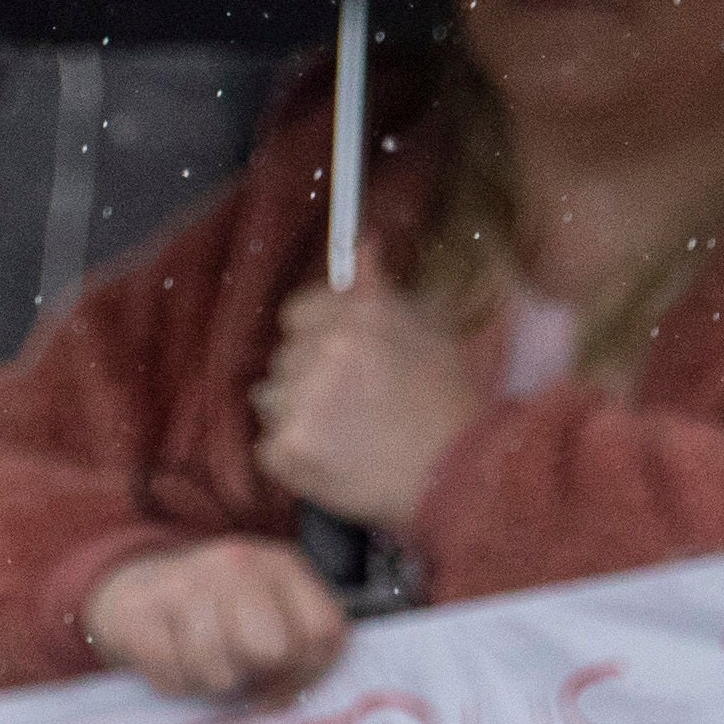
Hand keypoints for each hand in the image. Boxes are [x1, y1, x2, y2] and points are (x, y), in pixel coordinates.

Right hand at [82, 538, 351, 709]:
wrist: (137, 587)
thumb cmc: (218, 612)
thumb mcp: (273, 610)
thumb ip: (303, 645)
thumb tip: (284, 697)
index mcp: (281, 564)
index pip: (322, 631)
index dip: (307, 672)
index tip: (281, 681)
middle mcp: (236, 563)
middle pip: (272, 651)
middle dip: (257, 674)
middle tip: (240, 668)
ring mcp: (184, 583)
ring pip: (221, 673)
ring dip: (213, 684)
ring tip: (204, 664)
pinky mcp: (139, 612)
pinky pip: (175, 679)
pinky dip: (177, 684)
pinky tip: (174, 662)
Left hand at [251, 281, 479, 532]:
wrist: (456, 477)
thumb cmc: (450, 403)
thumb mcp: (430, 330)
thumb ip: (382, 290)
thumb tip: (361, 245)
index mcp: (358, 317)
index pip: (297, 312)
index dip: (313, 332)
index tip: (333, 354)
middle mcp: (323, 351)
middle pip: (285, 356)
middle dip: (308, 375)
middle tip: (349, 402)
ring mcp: (298, 401)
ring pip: (271, 398)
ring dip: (296, 412)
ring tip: (341, 433)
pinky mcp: (284, 448)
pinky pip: (268, 444)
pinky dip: (292, 453)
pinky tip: (331, 458)